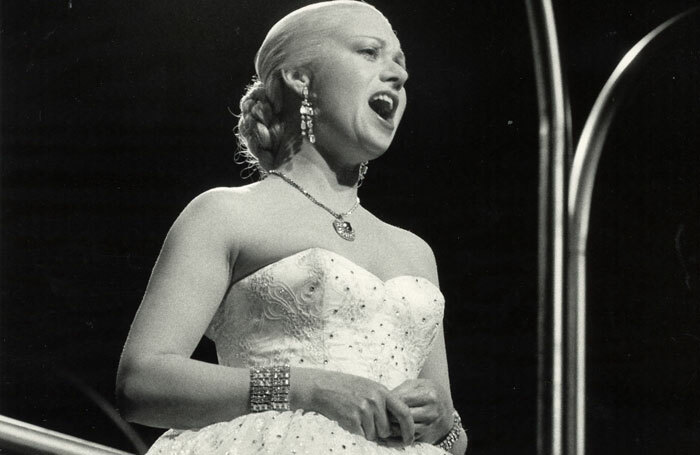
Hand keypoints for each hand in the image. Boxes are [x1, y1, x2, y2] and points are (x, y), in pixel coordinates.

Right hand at [292, 368, 414, 444]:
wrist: (322, 387)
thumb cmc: (345, 387)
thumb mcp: (368, 387)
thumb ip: (383, 400)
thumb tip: (397, 422)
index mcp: (382, 391)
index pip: (404, 412)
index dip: (409, 428)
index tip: (410, 439)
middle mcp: (375, 399)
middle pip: (387, 429)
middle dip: (379, 432)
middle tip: (366, 423)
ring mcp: (364, 409)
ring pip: (374, 435)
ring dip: (366, 432)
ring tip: (355, 417)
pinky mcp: (352, 418)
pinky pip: (361, 435)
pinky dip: (356, 432)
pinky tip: (348, 419)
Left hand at [388, 378, 452, 443]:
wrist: (446, 408)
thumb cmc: (428, 392)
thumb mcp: (418, 384)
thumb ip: (402, 389)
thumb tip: (386, 398)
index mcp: (430, 396)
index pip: (402, 400)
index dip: (390, 399)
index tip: (385, 398)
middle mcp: (431, 412)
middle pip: (402, 415)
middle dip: (390, 412)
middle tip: (384, 408)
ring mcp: (429, 426)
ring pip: (403, 427)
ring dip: (393, 423)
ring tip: (389, 415)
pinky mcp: (425, 435)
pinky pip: (406, 435)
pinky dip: (398, 430)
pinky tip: (395, 423)